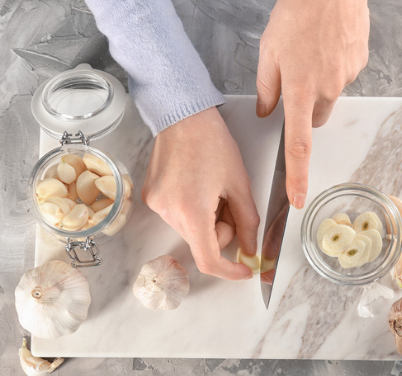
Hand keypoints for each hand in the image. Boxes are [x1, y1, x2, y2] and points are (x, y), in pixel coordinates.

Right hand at [142, 107, 259, 279]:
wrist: (183, 116)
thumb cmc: (212, 142)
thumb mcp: (239, 183)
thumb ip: (247, 221)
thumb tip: (250, 248)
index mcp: (191, 211)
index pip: (208, 259)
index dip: (229, 271)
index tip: (245, 269)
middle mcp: (168, 212)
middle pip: (202, 243)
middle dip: (223, 231)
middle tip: (231, 204)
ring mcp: (156, 205)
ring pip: (192, 231)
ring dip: (209, 220)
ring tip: (214, 189)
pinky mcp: (152, 198)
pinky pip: (179, 217)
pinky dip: (195, 210)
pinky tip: (200, 185)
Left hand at [256, 0, 369, 208]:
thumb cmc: (297, 14)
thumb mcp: (268, 52)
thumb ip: (266, 88)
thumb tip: (267, 112)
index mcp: (299, 90)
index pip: (298, 144)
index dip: (297, 175)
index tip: (298, 197)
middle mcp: (326, 89)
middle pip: (316, 119)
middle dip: (306, 111)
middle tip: (296, 84)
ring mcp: (346, 77)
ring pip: (330, 97)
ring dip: (320, 88)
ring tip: (311, 56)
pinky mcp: (359, 63)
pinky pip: (344, 76)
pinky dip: (334, 69)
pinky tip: (326, 47)